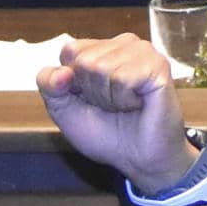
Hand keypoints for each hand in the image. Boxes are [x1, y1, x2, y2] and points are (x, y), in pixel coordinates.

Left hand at [37, 34, 199, 195]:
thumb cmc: (107, 135)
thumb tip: (60, 72)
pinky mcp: (157, 64)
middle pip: (84, 61)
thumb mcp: (64, 110)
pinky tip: (138, 104)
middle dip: (93, 93)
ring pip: (101, 68)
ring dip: (110, 99)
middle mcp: (122, 44)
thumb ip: (49, 85)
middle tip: (113, 107)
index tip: (93, 101)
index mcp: (101, 49)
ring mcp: (142, 51)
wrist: (140, 161)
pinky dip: (125, 100)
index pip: (69, 51)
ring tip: (126, 106)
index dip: (73, 84)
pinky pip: (122, 78)